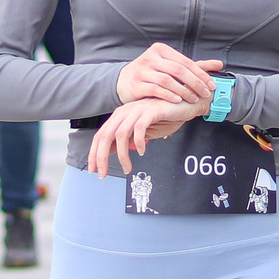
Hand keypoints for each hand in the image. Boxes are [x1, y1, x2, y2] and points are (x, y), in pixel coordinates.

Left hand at [87, 96, 205, 179]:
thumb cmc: (164, 118)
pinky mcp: (151, 111)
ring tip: (127, 168)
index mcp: (120, 116)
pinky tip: (143, 151)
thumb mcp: (141, 132)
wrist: (184, 104)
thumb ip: (126, 140)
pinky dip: (139, 142)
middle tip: (102, 173)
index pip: (100, 135)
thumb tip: (111, 153)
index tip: (94, 170)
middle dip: (101, 157)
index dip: (94, 153)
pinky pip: (139, 128)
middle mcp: (125, 112)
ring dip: (122, 154)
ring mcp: (137, 110)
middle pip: (105, 135)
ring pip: (120, 134)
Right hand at [115, 42, 222, 109]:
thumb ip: (195, 66)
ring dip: (183, 91)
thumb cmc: (153, 74)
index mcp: (161, 50)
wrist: (124, 82)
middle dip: (194, 83)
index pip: (185, 62)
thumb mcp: (172, 66)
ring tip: (193, 99)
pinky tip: (178, 101)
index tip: (211, 86)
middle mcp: (150, 58)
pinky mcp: (136, 84)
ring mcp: (142, 71)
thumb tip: (221, 64)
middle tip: (205, 94)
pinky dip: (168, 95)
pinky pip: (155, 90)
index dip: (200, 74)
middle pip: (178, 70)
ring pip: (167, 80)